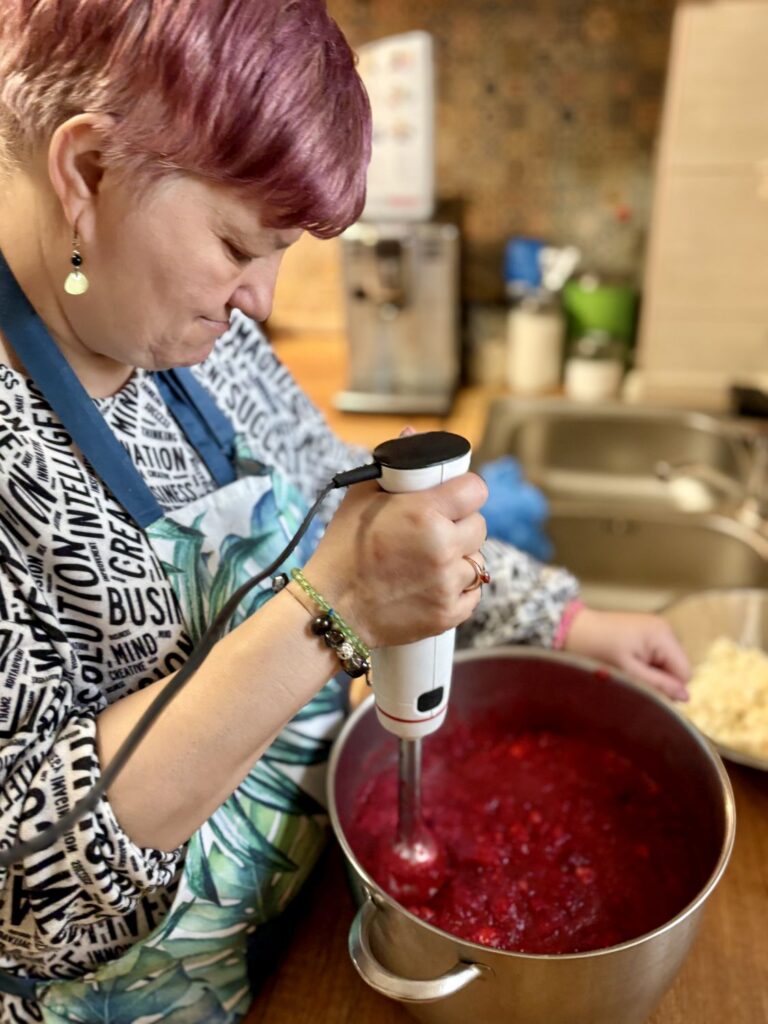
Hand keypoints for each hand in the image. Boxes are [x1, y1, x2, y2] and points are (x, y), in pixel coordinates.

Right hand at [305, 473, 487, 648]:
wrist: (331, 609)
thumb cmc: (343, 551)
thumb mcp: (361, 498)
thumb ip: (393, 467)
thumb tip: (412, 434)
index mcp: (425, 512)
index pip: (476, 490)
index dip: (465, 491)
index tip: (455, 498)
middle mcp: (443, 546)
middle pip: (479, 526)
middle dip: (460, 526)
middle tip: (435, 531)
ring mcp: (448, 583)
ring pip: (477, 562)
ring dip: (459, 559)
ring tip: (429, 562)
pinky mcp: (448, 613)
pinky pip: (473, 594)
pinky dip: (458, 590)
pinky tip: (432, 585)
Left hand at [564, 608, 690, 700]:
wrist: (573, 629)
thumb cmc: (597, 649)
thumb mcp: (629, 671)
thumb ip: (659, 684)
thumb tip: (687, 697)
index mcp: (663, 635)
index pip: (685, 673)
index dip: (668, 687)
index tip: (644, 687)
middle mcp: (664, 628)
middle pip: (677, 668)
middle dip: (659, 679)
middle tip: (631, 677)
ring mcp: (656, 628)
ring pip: (667, 664)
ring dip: (651, 673)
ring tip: (626, 668)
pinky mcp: (647, 631)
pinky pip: (656, 656)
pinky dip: (645, 664)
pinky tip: (626, 661)